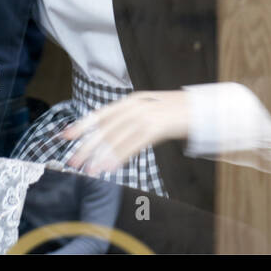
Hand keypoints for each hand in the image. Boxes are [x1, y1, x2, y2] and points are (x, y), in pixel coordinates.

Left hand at [62, 90, 190, 175]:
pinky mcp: (157, 126)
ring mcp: (147, 114)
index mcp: (133, 99)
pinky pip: (133, 144)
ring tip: (88, 170)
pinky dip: (119, 156)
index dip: (82, 124)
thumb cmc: (179, 112)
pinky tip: (109, 167)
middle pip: (105, 127)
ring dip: (100, 156)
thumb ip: (133, 119)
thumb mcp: (152, 109)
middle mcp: (136, 105)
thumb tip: (113, 136)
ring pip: (116, 137)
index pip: (101, 113)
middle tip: (72, 161)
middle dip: (87, 145)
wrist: (206, 108)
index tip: (64, 136)